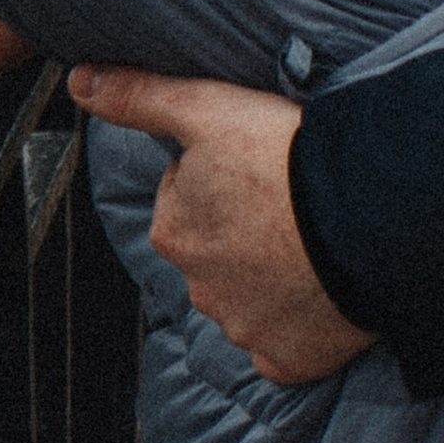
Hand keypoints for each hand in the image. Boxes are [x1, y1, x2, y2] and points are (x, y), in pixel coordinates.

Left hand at [69, 67, 375, 383]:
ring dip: (271, 277)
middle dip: (244, 230)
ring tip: (313, 241)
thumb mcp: (206, 108)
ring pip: (250, 298)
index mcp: (173, 231)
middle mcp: (199, 288)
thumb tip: (79, 82)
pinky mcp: (288, 359)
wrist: (364, 215)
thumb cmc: (285, 157)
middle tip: (288, 201)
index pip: (188, 198)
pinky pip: (284, 348)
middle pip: (217, 250)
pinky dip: (296, 328)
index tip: (261, 164)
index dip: (227, 175)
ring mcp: (245, 329)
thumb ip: (140, 97)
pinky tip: (319, 298)